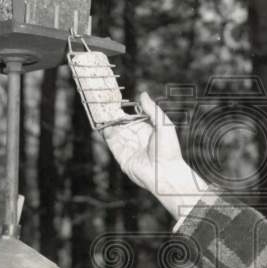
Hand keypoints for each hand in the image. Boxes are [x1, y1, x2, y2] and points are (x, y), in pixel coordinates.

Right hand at [102, 92, 206, 218]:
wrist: (165, 173)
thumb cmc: (169, 149)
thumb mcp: (164, 124)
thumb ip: (152, 109)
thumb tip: (142, 94)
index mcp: (147, 129)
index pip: (131, 116)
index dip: (122, 108)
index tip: (113, 97)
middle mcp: (136, 137)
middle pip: (120, 122)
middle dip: (111, 113)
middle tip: (101, 100)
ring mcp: (128, 145)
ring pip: (114, 130)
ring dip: (106, 120)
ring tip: (98, 107)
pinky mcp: (121, 155)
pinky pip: (111, 141)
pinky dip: (105, 131)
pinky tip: (101, 121)